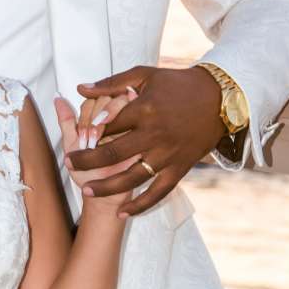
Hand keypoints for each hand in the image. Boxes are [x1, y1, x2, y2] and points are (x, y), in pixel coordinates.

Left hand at [69, 65, 225, 216]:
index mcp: (144, 109)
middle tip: (68, 164)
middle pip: (112, 153)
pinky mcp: (180, 168)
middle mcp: (154, 134)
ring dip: (106, 186)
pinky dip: (140, 205)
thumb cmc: (179, 83)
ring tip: (86, 190)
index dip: (88, 132)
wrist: (220, 98)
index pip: (107, 125)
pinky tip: (122, 213)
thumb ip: (111, 83)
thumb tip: (81, 88)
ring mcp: (167, 155)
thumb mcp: (145, 75)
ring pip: (131, 177)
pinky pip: (157, 192)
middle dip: (87, 160)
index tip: (76, 137)